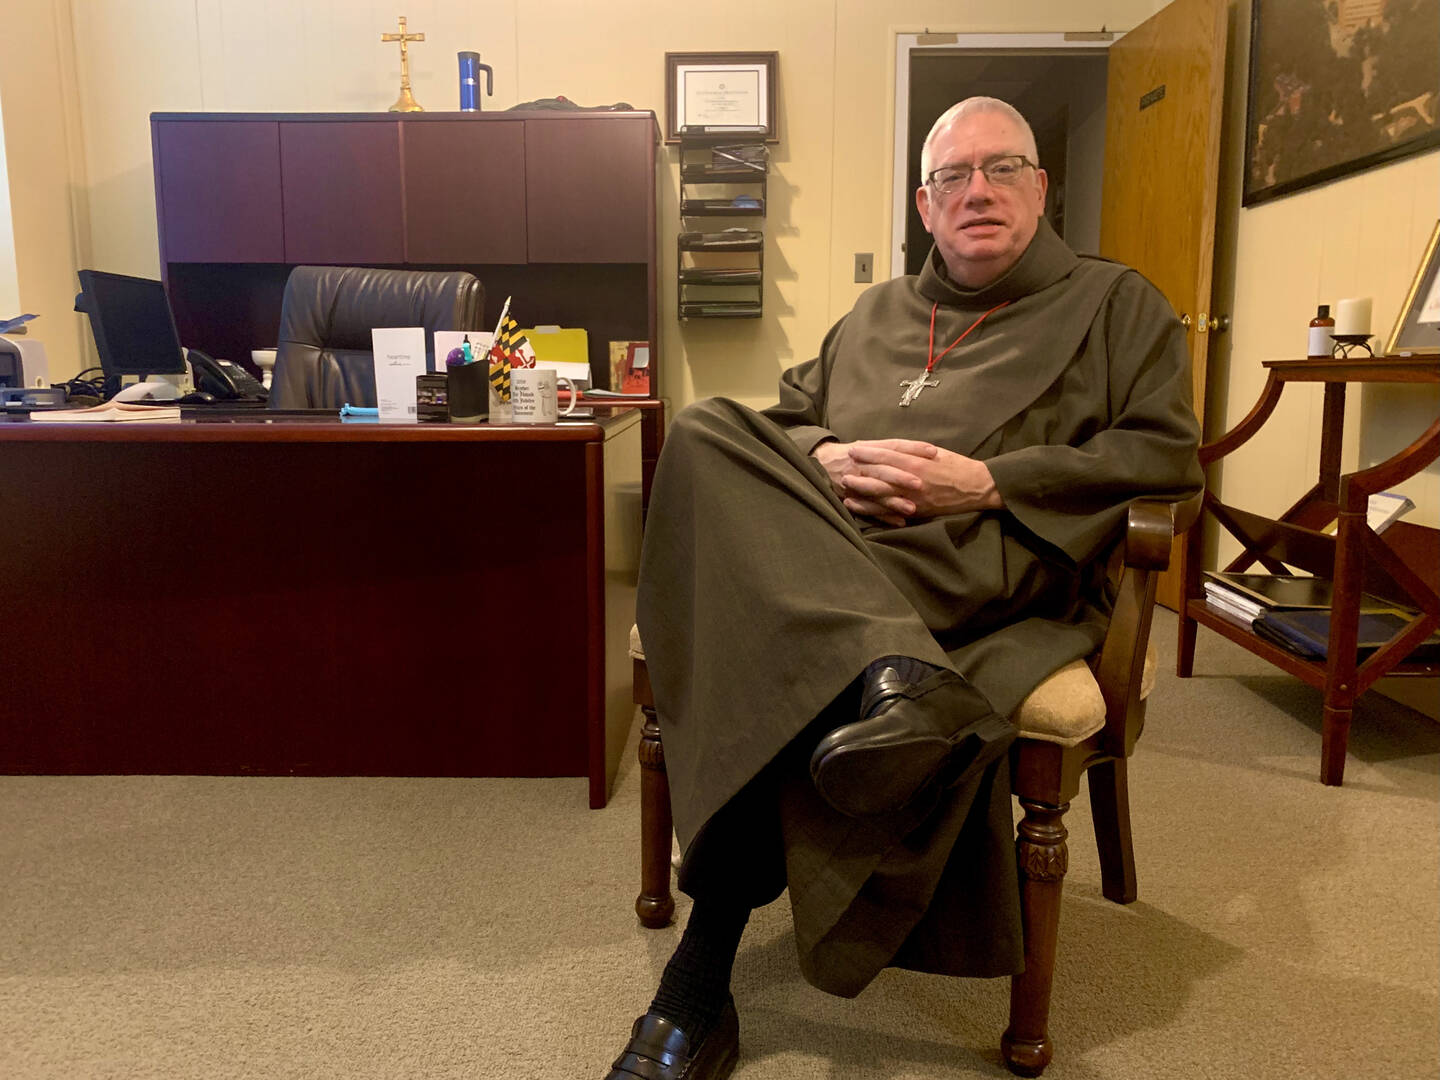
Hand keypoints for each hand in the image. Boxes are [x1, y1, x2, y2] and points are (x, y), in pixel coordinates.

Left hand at [814, 439, 1001, 524]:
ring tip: (845, 486)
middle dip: (861, 471)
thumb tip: (890, 448)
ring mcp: (913, 498)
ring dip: (861, 491)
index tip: (855, 448)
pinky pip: (889, 511)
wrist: (976, 487)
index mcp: (918, 462)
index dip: (870, 451)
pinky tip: (857, 506)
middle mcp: (913, 480)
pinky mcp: (916, 511)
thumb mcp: (934, 452)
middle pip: (880, 475)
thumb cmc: (955, 466)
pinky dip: (872, 509)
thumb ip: (911, 451)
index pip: (888, 455)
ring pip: (881, 494)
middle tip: (844, 467)